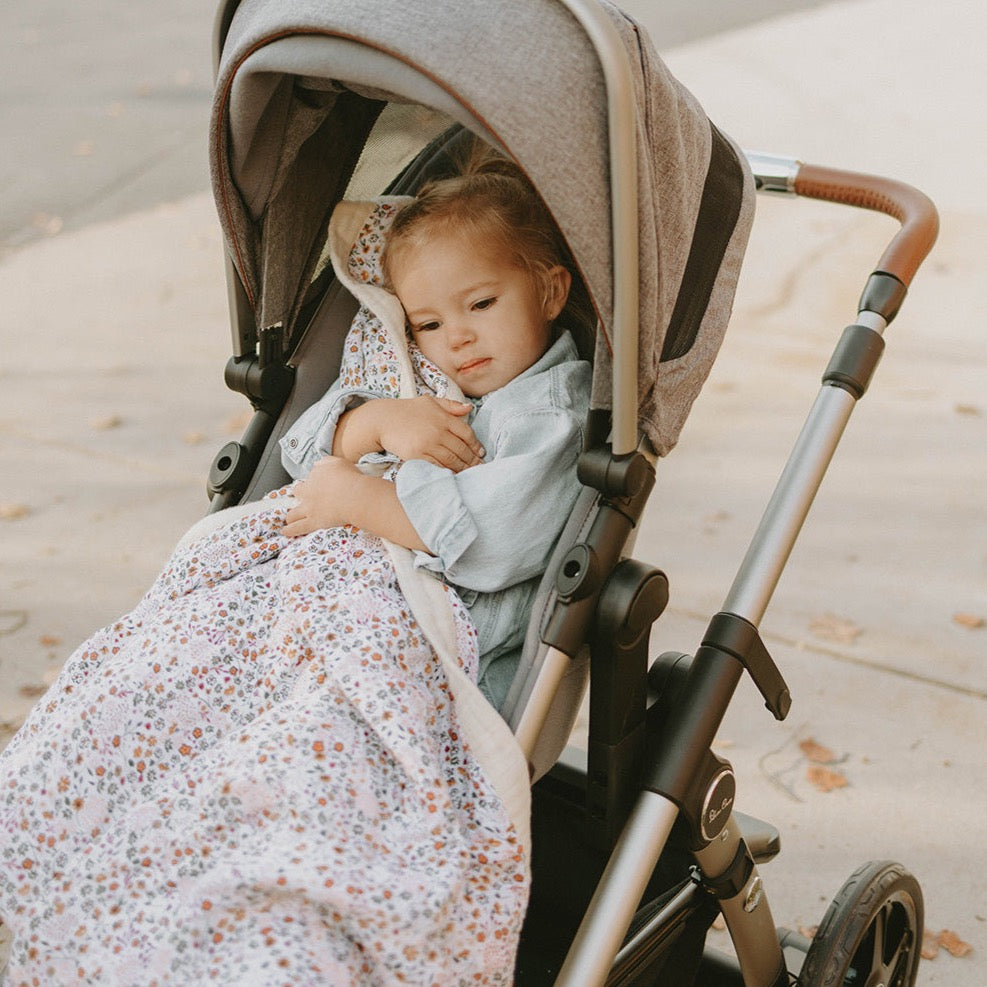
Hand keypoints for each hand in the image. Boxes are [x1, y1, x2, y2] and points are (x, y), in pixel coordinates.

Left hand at [282, 456, 358, 537]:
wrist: (353, 495)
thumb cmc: (349, 478)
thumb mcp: (337, 462)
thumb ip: (325, 462)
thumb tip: (317, 465)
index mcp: (315, 477)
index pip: (310, 477)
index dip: (310, 482)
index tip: (314, 485)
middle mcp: (308, 492)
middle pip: (297, 493)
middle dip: (298, 496)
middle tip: (302, 499)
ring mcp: (309, 508)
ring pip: (293, 513)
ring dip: (291, 516)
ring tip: (289, 519)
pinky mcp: (313, 522)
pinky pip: (297, 527)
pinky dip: (290, 530)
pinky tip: (285, 531)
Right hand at [336, 396, 484, 470]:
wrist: (383, 420)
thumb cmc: (408, 410)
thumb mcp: (430, 402)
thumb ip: (450, 405)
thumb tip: (469, 408)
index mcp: (443, 418)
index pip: (467, 433)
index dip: (476, 445)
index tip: (480, 452)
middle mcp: (437, 432)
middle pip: (461, 449)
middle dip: (472, 460)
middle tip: (479, 467)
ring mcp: (427, 445)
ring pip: (451, 460)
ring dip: (462, 468)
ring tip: (470, 473)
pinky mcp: (416, 456)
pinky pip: (436, 466)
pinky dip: (447, 471)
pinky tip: (453, 475)